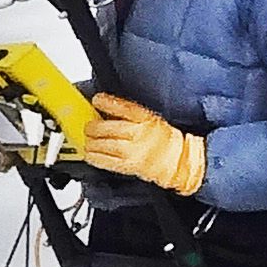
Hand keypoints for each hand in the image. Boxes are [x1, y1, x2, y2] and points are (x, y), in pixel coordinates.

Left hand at [78, 94, 206, 195]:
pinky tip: (89, 154)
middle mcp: (138, 134)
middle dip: (92, 126)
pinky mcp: (128, 166)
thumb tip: (103, 107)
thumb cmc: (163, 138)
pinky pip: (105, 161)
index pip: (121, 107)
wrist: (177, 160)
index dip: (105, 102)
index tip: (96, 100)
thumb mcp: (149, 117)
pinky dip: (93, 157)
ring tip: (88, 140)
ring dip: (90, 142)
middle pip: (106, 127)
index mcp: (144, 118)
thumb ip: (128, 112)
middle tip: (89, 126)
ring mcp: (132, 151)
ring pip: (102, 145)